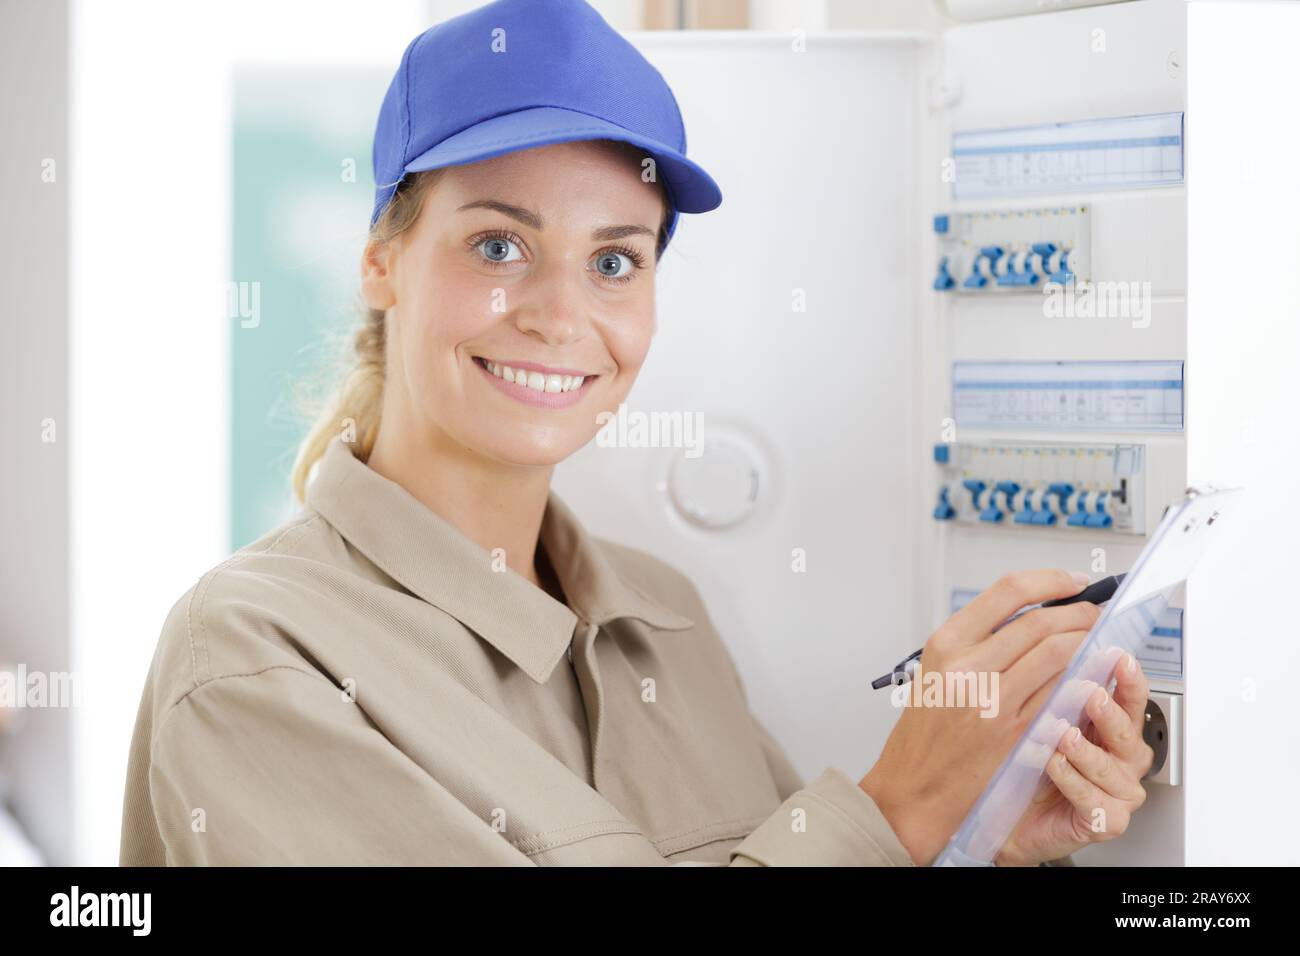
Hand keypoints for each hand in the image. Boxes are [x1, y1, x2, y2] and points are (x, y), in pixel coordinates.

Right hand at [859, 569, 1100, 864]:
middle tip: (1094, 614)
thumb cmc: (924, 736)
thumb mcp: (935, 674)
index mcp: (946, 644)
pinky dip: (1081, 680)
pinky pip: (1060, 694)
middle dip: (1080, 613)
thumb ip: (976, 646)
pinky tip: (1089, 678)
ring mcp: (991, 700)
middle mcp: (967, 667)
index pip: (1007, 593)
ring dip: (1088, 645)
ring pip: (1057, 654)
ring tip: (1098, 643)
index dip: (1050, 580)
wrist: (913, 790)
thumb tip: (1028, 622)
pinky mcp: (1013, 731)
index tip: (1072, 581)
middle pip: (1040, 621)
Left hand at [994, 652, 1153, 865]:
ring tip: (1063, 736)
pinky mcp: (1105, 821)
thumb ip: (1056, 692)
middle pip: (1127, 731)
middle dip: (1109, 712)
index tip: (1119, 657)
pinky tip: (1054, 765)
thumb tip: (1055, 650)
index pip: (1129, 698)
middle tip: (1091, 695)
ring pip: (1110, 766)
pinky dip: (1072, 781)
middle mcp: (1122, 759)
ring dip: (1085, 749)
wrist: (1008, 820)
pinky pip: (1093, 800)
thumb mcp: (1039, 720)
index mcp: (1111, 728)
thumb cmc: (1026, 767)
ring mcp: (1118, 791)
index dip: (1128, 679)